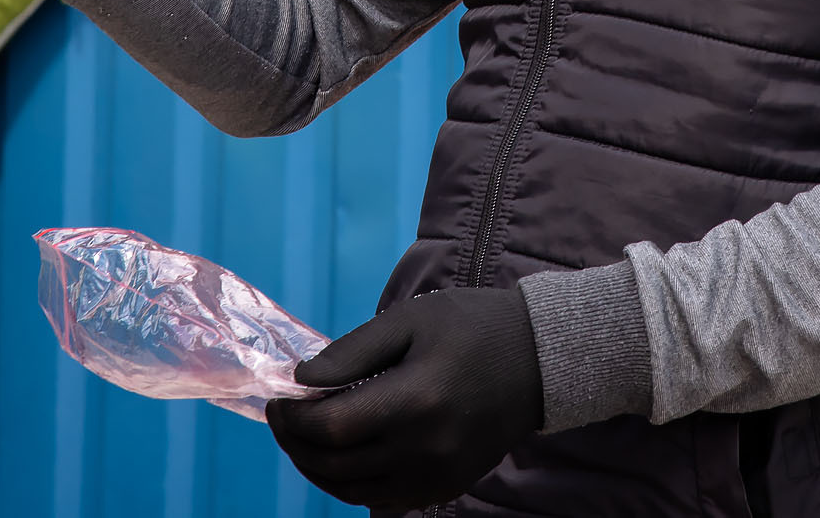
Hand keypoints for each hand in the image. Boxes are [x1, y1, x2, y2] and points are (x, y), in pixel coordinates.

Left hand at [267, 286, 543, 510]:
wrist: (540, 360)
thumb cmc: (473, 327)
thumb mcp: (410, 320)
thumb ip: (351, 352)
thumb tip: (300, 383)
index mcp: (415, 400)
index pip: (330, 428)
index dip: (291, 419)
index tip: (279, 399)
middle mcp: (424, 449)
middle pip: (334, 464)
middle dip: (296, 442)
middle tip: (284, 416)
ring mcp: (436, 476)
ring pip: (351, 490)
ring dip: (317, 467)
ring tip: (305, 437)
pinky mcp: (445, 487)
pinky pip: (381, 499)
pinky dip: (351, 483)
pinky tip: (343, 455)